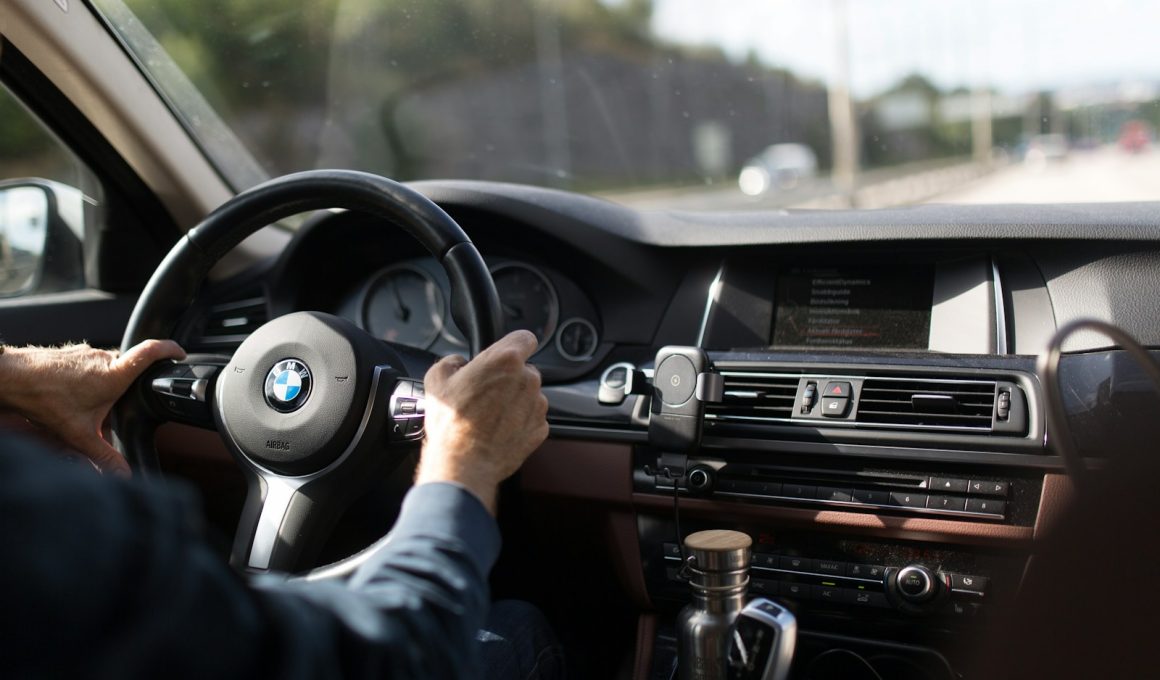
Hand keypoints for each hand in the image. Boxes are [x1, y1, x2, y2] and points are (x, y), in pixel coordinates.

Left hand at [0, 340, 185, 475]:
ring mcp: (86, 353)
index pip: (152, 351)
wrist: (10, 378)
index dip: (171, 349)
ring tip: (88, 405)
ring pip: (108, 367)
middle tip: (119, 406)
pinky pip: (90, 364)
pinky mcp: (71, 353)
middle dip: (129, 385)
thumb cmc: (44, 399)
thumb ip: (105, 457)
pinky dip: (88, 379)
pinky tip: (72, 396)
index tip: (180, 353)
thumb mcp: (79, 435)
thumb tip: (124, 475)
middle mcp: (103, 358)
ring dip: (105, 384)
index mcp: (114, 374)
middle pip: (129, 366)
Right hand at [416, 330, 548, 513]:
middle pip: (525, 369)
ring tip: (489, 415)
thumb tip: (459, 363)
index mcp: (506, 360)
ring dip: (514, 400)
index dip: (514, 345)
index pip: (524, 338)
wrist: (464, 462)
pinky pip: (531, 417)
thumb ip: (452, 361)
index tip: (505, 354)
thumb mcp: (436, 379)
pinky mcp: (540, 428)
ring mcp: (537, 405)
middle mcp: (528, 379)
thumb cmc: (451, 422)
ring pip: (529, 394)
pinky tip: (498, 429)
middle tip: (486, 392)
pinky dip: (519, 421)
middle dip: (509, 377)